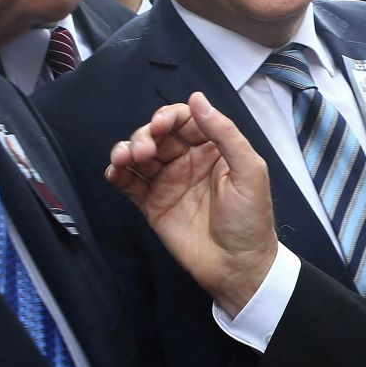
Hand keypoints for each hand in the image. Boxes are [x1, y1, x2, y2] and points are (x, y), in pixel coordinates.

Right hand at [105, 92, 277, 315]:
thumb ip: (224, 133)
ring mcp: (168, 182)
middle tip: (144, 150)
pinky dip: (117, 175)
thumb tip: (198, 99)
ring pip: (139, 156)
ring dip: (127, 151)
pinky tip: (115, 172)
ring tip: (124, 160)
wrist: (238, 267)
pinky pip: (130, 184)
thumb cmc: (250, 220)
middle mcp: (188, 160)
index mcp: (213, 148)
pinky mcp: (152, 204)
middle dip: (145, 135)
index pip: (185, 120)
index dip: (169, 117)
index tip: (161, 126)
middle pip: (157, 135)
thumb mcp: (249, 171)